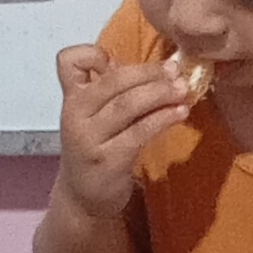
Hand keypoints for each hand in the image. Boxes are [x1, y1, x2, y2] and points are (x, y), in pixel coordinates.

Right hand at [52, 42, 193, 220]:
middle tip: (175, 70)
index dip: (92, 55)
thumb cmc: (96, 148)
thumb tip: (154, 67)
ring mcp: (89, 139)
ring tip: (183, 89)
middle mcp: (75, 114)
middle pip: (112, 81)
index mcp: (71, 97)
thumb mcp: (93, 115)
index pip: (69, 61)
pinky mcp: (108, 160)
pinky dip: (163, 119)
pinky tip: (180, 113)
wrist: (82, 198)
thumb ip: (110, 89)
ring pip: (127, 104)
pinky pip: (139, 132)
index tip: (117, 61)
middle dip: (148, 72)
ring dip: (159, 93)